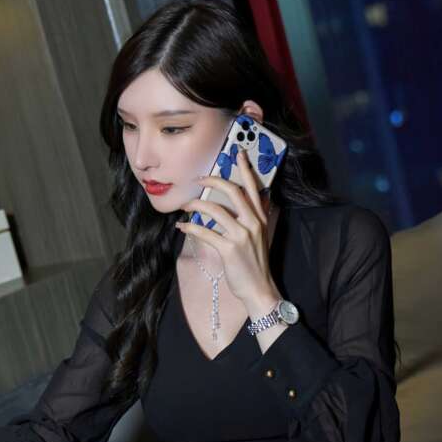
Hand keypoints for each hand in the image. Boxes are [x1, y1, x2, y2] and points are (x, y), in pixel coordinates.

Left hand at [175, 151, 277, 305]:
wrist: (258, 289)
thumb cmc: (254, 264)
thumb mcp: (259, 237)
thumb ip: (254, 219)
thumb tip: (248, 205)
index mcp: (260, 218)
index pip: (253, 187)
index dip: (246, 168)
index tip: (238, 153)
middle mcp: (252, 223)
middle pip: (232, 191)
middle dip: (212, 180)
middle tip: (198, 179)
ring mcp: (241, 235)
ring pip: (214, 209)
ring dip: (195, 205)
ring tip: (185, 206)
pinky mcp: (229, 249)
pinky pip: (205, 232)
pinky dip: (190, 228)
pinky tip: (182, 227)